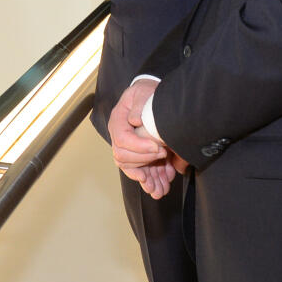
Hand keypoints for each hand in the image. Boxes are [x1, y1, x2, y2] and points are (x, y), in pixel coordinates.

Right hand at [108, 79, 175, 198]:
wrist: (153, 97)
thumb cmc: (147, 93)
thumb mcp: (143, 93)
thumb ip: (139, 105)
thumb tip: (134, 120)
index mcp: (118, 121)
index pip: (122, 139)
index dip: (139, 146)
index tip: (158, 147)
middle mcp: (120, 136)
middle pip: (123, 156)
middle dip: (144, 161)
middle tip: (163, 155)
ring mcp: (129, 148)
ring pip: (131, 169)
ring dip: (147, 180)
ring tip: (160, 189)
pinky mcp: (140, 156)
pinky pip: (141, 172)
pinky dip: (151, 180)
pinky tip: (161, 186)